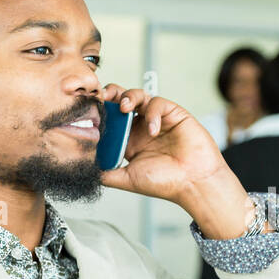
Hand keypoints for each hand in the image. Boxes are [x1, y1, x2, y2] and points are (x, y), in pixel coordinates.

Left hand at [96, 84, 238, 203]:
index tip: (90, 113)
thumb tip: (85, 170)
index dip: (101, 113)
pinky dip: (152, 113)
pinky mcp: (174, 113)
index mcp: (128, 140)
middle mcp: (140, 127)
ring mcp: (157, 119)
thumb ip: (107, 173)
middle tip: (104, 97)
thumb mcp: (127, 179)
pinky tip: (153, 130)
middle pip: (122, 101)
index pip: (110, 120)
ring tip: (125, 108)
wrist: (192, 183)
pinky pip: (158, 103)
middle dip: (112, 95)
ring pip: (139, 96)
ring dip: (129, 97)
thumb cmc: (164, 183)